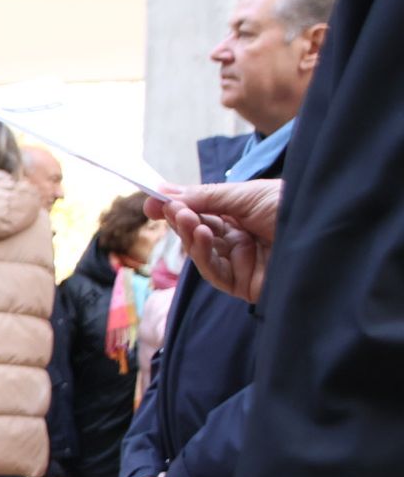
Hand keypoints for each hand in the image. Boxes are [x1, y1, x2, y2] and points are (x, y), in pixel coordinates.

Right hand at [145, 180, 281, 301]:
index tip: (152, 202)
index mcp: (241, 216)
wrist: (325, 230)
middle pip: (197, 233)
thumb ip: (204, 197)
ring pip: (201, 253)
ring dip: (189, 235)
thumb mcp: (244, 194)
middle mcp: (240, 239)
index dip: (176, 208)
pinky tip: (202, 235)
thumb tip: (163, 192)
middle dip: (180, 220)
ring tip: (185, 218)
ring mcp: (242, 263)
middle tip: (167, 209)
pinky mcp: (244, 285)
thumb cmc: (293, 206)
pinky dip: (202, 255)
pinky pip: (214, 272)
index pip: (201, 213)